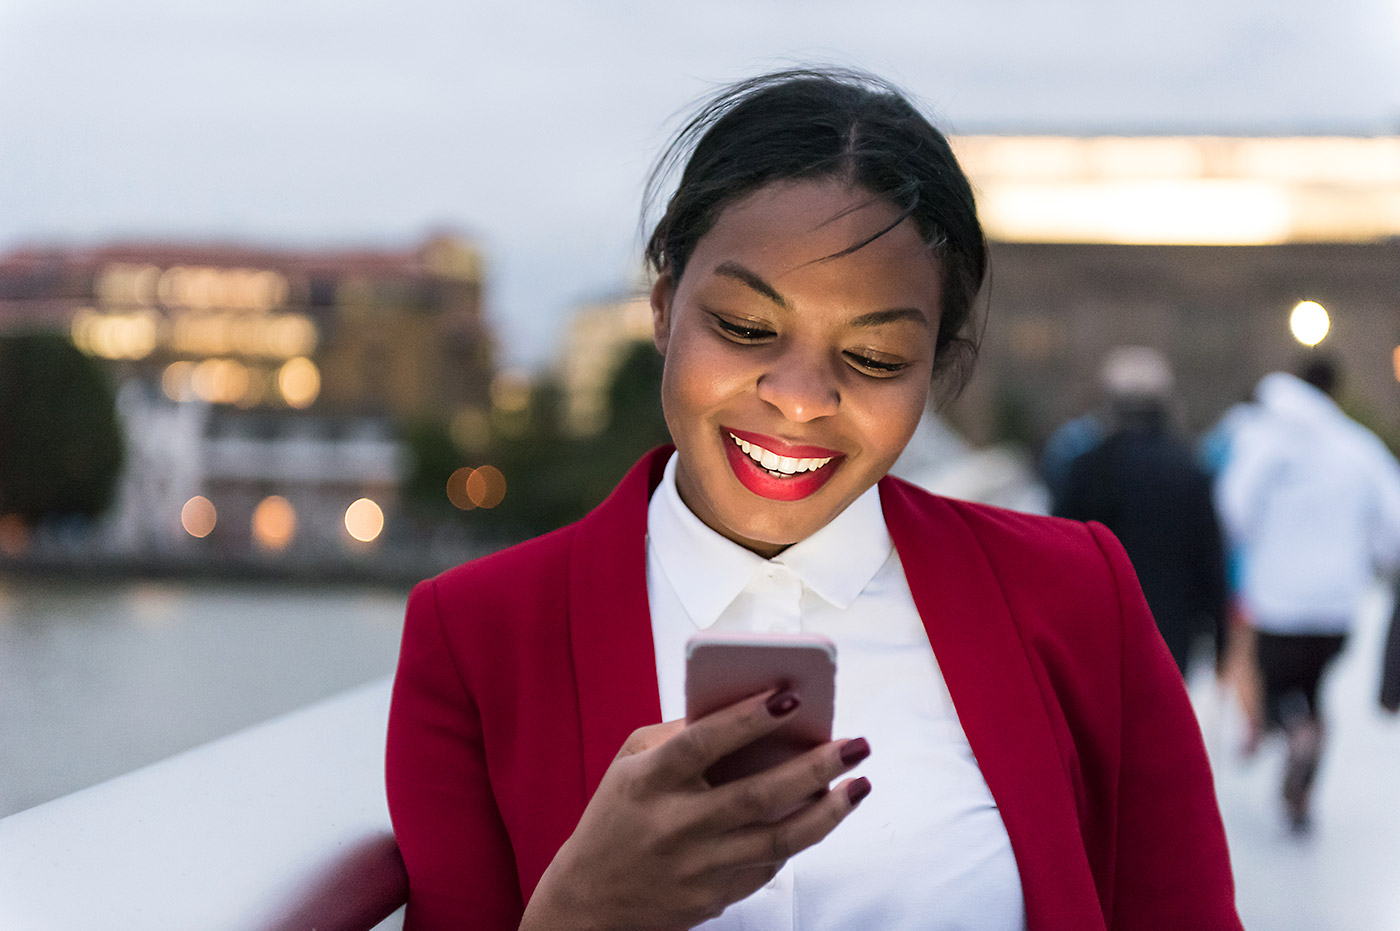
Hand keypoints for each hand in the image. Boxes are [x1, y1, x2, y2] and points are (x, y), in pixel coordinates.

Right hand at [520, 688, 870, 930]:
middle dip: (814, 767)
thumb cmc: (617, 817)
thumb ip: (678, 735)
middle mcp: (675, 825)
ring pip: (778, 839)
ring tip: (859, 785)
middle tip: (855, 744)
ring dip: (828, 812)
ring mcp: (697, 867)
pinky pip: (769, 865)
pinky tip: (821, 815)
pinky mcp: (714, 898)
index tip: (790, 696)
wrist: (590, 901)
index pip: (702, 744)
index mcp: (649, 782)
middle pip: (756, 795)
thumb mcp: (629, 764)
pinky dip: (799, 837)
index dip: (746, 718)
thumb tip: (743, 711)